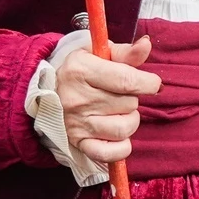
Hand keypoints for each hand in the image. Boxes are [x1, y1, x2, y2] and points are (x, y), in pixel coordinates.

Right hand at [56, 36, 162, 165]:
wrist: (45, 91)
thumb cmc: (80, 69)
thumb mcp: (97, 53)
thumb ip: (125, 52)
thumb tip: (146, 44)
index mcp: (81, 70)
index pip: (127, 81)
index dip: (149, 83)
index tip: (152, 83)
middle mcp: (76, 98)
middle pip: (128, 104)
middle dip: (133, 98)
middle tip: (122, 95)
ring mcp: (76, 123)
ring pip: (123, 128)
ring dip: (130, 120)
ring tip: (120, 112)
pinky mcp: (78, 142)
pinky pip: (108, 154)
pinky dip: (121, 148)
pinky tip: (119, 136)